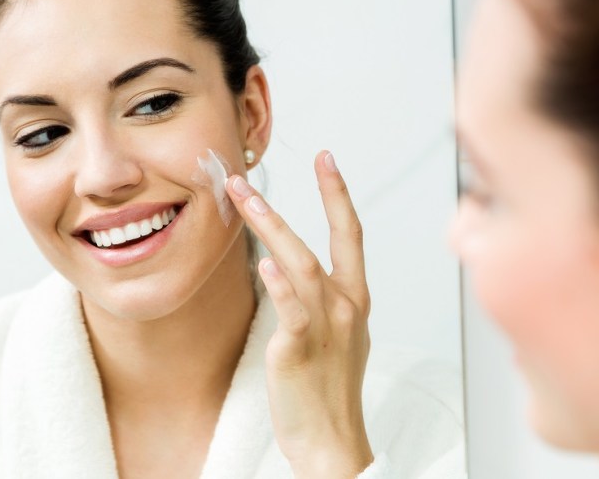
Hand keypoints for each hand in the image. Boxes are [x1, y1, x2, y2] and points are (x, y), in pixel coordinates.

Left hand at [225, 150, 373, 478]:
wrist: (332, 440)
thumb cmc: (331, 388)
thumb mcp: (341, 334)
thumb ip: (326, 299)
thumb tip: (294, 269)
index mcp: (355, 297)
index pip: (350, 233)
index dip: (338, 193)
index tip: (326, 158)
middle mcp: (345, 305)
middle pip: (318, 240)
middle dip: (281, 205)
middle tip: (244, 179)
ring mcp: (325, 326)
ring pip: (301, 264)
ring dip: (272, 228)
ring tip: (243, 201)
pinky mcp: (300, 349)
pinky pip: (292, 310)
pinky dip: (281, 286)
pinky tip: (265, 264)